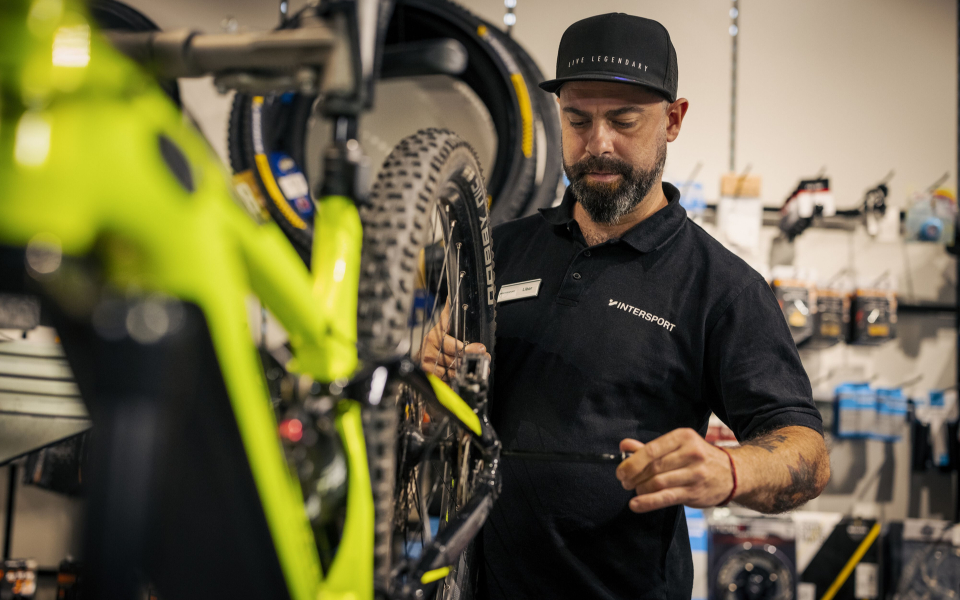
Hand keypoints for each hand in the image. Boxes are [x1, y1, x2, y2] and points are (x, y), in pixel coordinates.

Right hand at [418, 302, 486, 380]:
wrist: (420, 357)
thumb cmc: (434, 341)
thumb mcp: (442, 325)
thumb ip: (448, 312)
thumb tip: (453, 294)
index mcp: (434, 338)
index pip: (453, 346)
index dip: (468, 349)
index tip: (481, 348)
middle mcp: (430, 353)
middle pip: (456, 360)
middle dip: (473, 359)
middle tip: (484, 357)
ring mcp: (430, 367)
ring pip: (454, 372)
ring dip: (468, 370)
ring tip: (479, 366)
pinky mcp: (431, 379)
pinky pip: (448, 381)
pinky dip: (458, 380)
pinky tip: (466, 376)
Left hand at [615, 428, 733, 512]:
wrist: (732, 473)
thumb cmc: (699, 458)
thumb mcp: (678, 446)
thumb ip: (650, 447)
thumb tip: (624, 446)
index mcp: (683, 437)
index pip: (651, 449)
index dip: (632, 462)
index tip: (620, 470)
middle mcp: (691, 454)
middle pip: (653, 467)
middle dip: (633, 476)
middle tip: (624, 482)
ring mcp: (694, 474)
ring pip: (658, 482)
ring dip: (640, 488)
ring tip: (635, 490)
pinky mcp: (695, 492)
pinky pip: (666, 498)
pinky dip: (647, 502)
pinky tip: (636, 504)